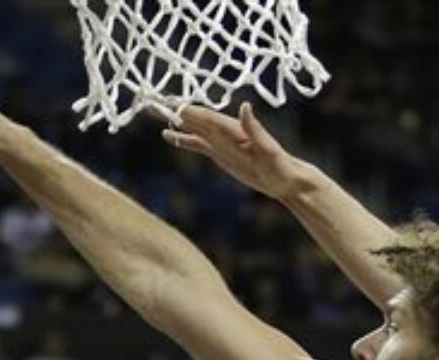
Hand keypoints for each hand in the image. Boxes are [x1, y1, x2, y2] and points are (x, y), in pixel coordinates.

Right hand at [162, 103, 305, 200]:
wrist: (285, 179)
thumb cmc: (280, 164)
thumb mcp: (268, 148)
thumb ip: (255, 129)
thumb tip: (244, 107)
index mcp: (234, 128)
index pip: (208, 117)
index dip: (190, 111)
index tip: (171, 106)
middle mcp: (225, 132)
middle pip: (196, 119)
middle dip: (175, 111)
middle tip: (153, 103)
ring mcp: (221, 142)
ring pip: (193, 129)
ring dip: (175, 122)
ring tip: (156, 114)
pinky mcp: (220, 153)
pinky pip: (198, 144)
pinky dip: (183, 139)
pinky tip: (169, 136)